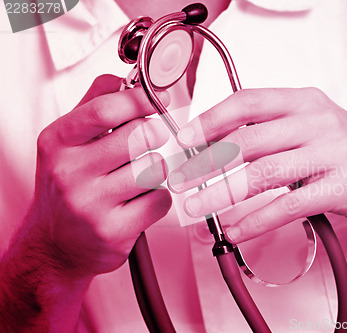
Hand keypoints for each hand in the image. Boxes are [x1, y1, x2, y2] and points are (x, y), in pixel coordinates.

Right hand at [29, 75, 170, 277]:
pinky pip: (159, 200)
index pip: (106, 110)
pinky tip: (139, 201)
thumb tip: (126, 81)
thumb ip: (94, 105)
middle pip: (138, 136)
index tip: (156, 98)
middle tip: (149, 141)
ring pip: (154, 168)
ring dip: (155, 170)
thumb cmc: (66, 189)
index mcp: (58, 143)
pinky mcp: (114, 230)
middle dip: (153, 136)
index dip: (140, 99)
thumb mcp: (67, 142)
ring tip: (137, 177)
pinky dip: (157, 198)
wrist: (54, 246)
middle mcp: (70, 173)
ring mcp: (91, 204)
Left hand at [168, 88, 346, 241]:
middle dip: (206, 163)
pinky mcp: (342, 188)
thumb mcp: (312, 130)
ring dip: (222, 195)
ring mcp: (332, 154)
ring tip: (198, 209)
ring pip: (263, 174)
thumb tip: (217, 147)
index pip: (247, 102)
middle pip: (248, 140)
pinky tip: (235, 232)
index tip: (183, 141)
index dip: (210, 121)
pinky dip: (255, 221)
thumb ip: (271, 133)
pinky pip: (288, 206)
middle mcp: (317, 122)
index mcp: (304, 102)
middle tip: (180, 181)